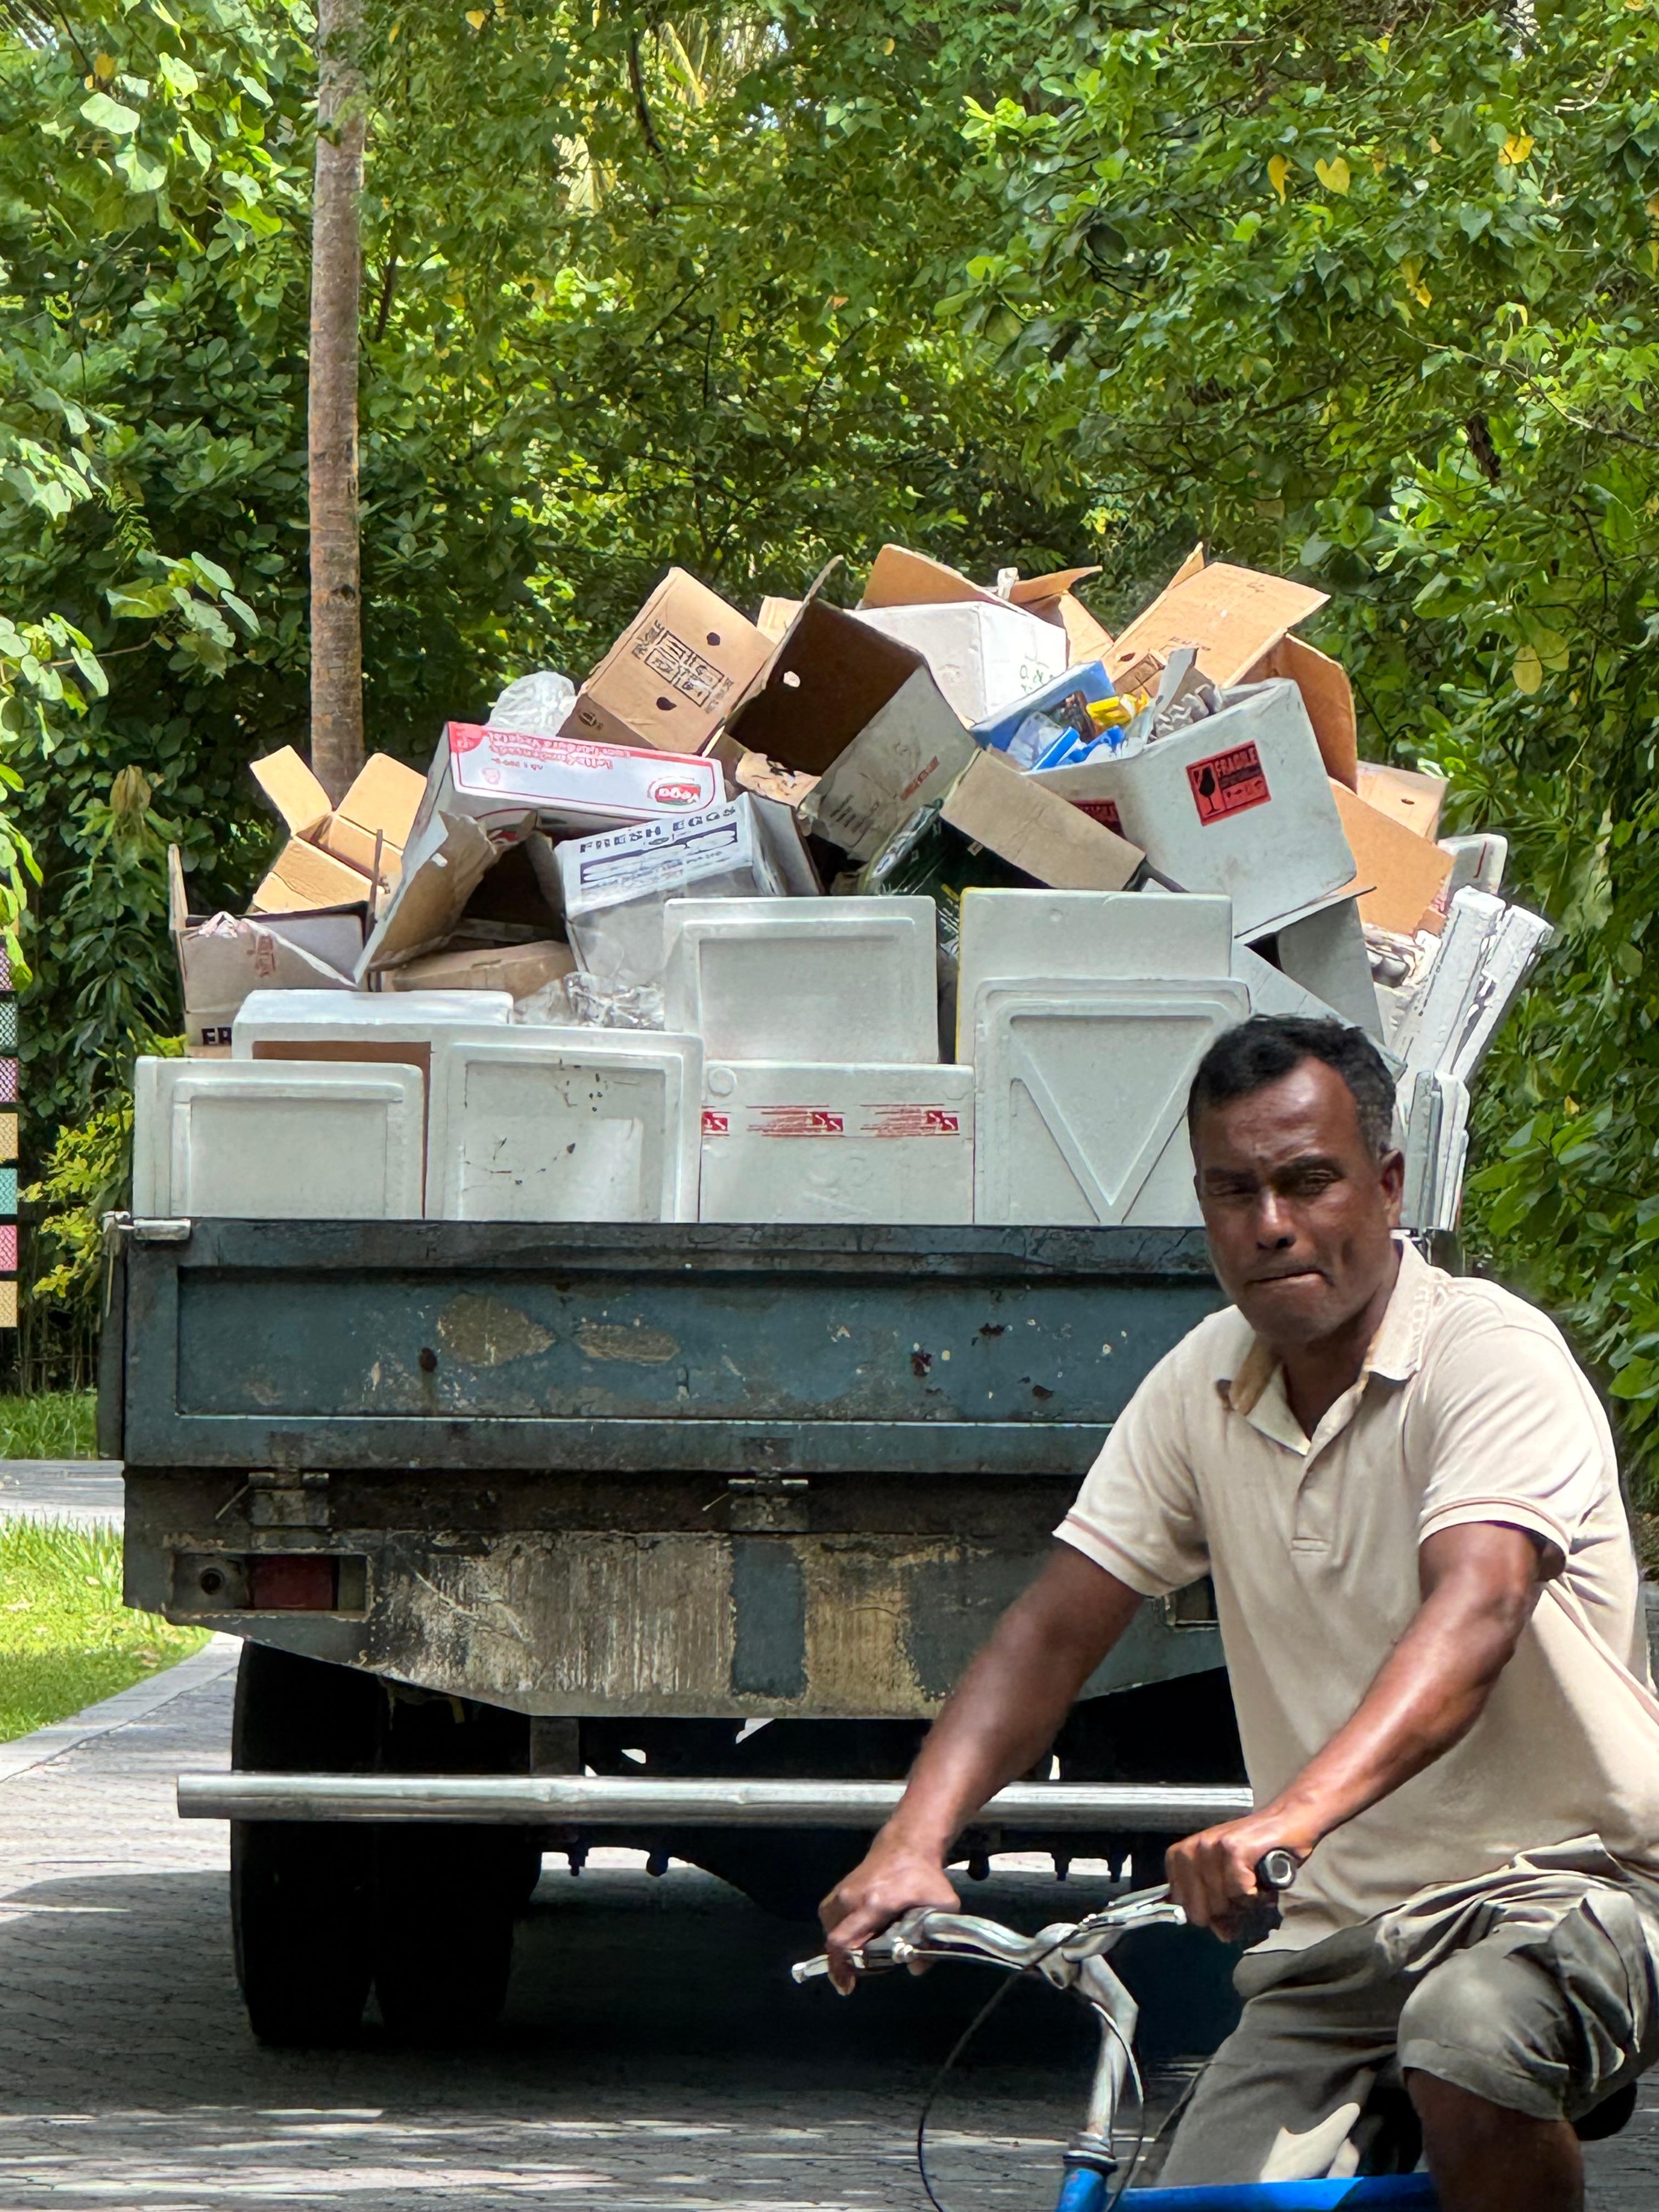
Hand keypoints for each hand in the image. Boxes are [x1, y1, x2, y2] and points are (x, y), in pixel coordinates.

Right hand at [819, 1834, 960, 1994]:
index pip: (843, 1939)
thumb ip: (934, 1939)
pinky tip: (857, 1931)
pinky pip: (829, 1916)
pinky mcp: (839, 1888)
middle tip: (867, 1966)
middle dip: (846, 1960)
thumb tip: (915, 1968)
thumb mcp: (942, 1905)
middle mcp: (852, 1898)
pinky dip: (838, 1929)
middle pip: (834, 1939)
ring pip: (830, 1929)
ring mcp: (842, 1891)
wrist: (907, 1845)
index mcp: (875, 1904)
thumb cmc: (925, 1877)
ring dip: (842, 1944)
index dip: (841, 1966)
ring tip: (865, 1947)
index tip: (847, 1985)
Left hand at [1164, 1815, 1309, 1942]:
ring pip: (1219, 1903)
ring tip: (1252, 1884)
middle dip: (1223, 1912)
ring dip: (1242, 1903)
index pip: (1180, 1903)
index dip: (1204, 1910)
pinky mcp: (1233, 1849)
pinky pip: (1239, 1893)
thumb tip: (1220, 1933)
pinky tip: (1260, 1879)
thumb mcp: (1225, 1878)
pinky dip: (1254, 1894)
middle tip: (1241, 1894)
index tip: (1222, 1901)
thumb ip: (1215, 1903)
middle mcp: (1192, 1848)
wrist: (1286, 1823)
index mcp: (1183, 1855)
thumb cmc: (1255, 1853)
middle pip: (1199, 1909)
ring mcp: (1211, 1846)